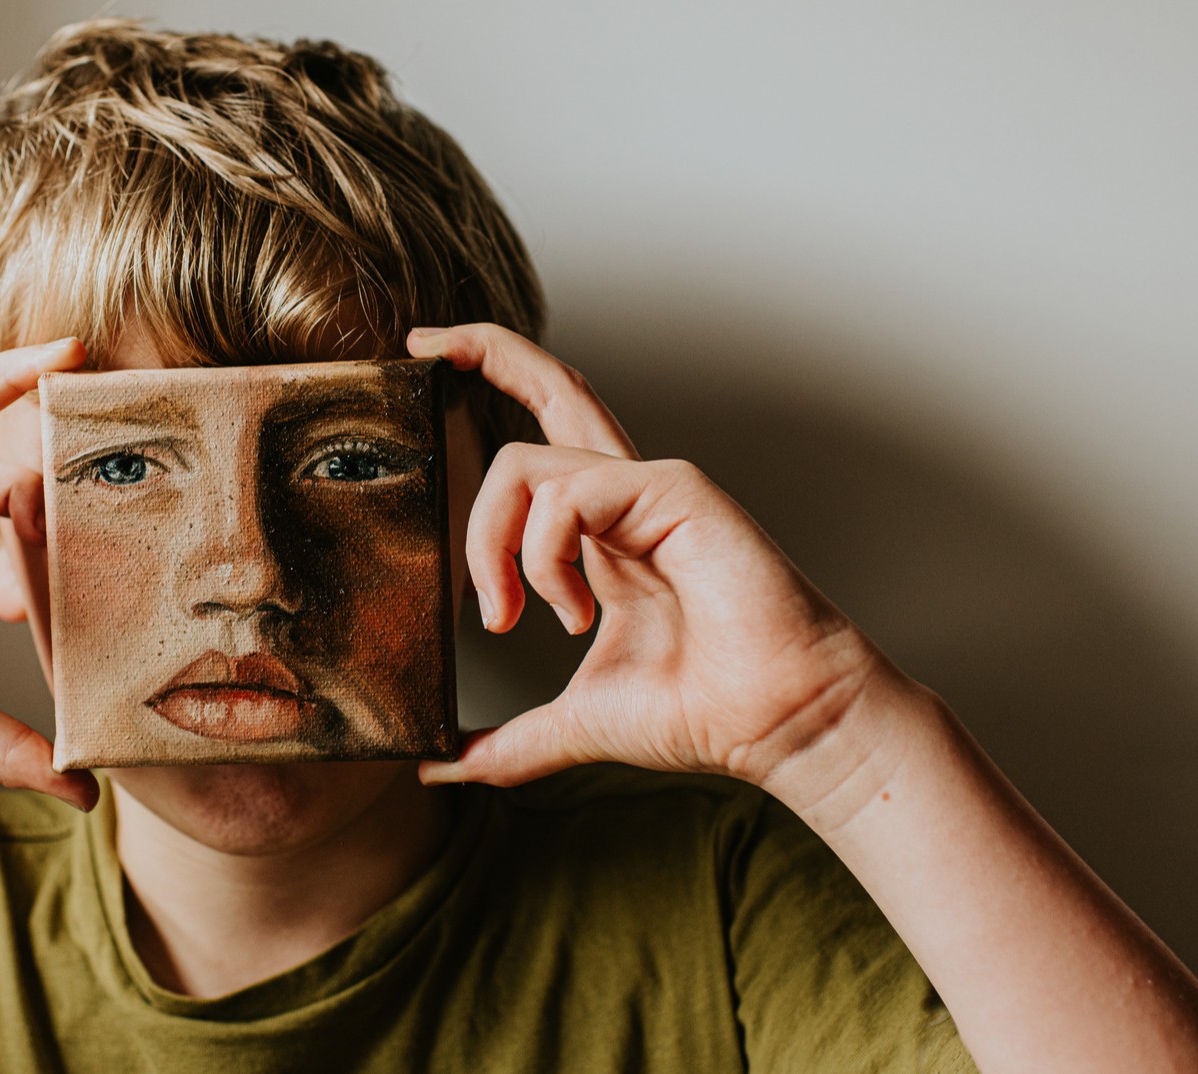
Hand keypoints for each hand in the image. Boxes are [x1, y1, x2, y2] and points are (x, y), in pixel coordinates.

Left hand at [412, 325, 900, 802]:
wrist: (780, 724)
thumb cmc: (702, 713)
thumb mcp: (576, 724)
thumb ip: (510, 742)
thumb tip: (441, 768)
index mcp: (602, 531)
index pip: (542, 438)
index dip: (492, 387)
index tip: (429, 370)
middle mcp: (623, 497)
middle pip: (551, 388)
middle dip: (483, 348)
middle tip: (417, 344)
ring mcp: (648, 488)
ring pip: (524, 464)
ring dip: (495, 548)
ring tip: (522, 615)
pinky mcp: (672, 490)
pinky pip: (566, 497)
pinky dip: (545, 558)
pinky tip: (570, 611)